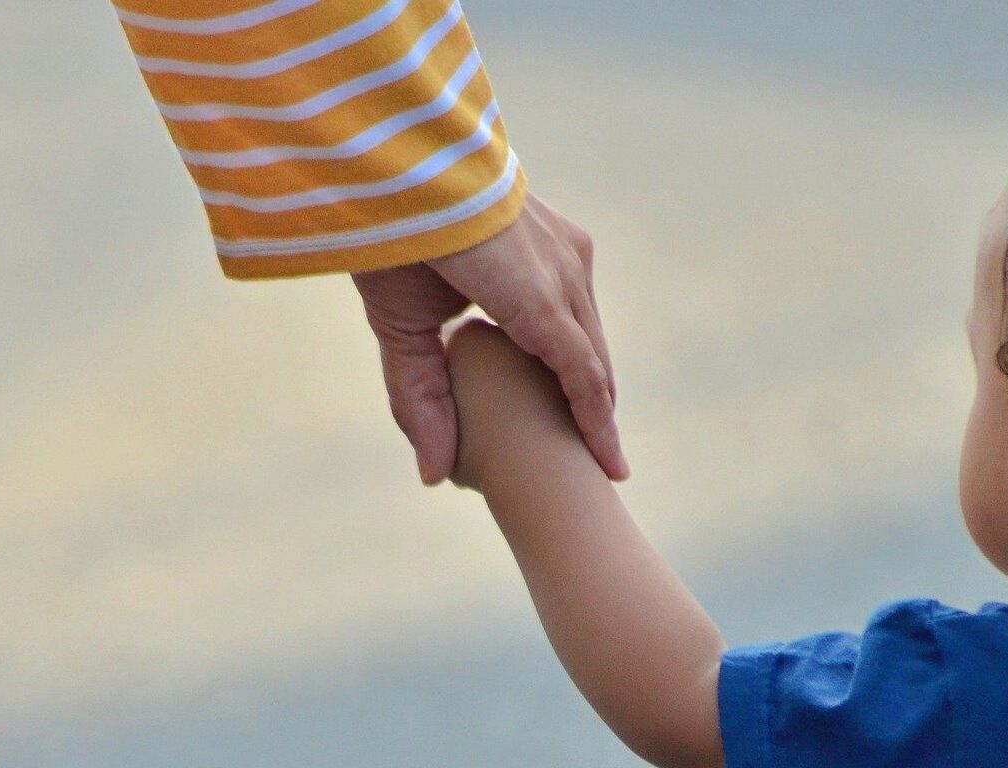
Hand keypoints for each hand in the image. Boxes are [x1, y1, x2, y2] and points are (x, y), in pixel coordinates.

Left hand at [353, 193, 626, 484]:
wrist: (405, 157)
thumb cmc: (395, 239)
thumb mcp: (399, 325)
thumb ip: (419, 397)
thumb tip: (436, 476)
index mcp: (533, 296)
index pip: (581, 376)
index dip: (596, 429)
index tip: (612, 472)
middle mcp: (565, 269)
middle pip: (593, 357)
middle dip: (598, 411)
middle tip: (601, 465)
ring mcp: (569, 247)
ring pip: (589, 328)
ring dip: (589, 375)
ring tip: (587, 423)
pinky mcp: (562, 234)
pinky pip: (580, 299)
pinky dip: (576, 338)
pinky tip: (567, 366)